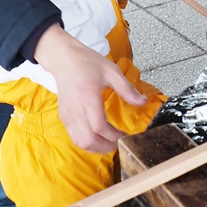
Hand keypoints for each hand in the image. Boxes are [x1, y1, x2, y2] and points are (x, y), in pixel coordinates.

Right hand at [34, 23, 146, 152]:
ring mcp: (68, 114)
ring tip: (110, 142)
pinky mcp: (64, 116)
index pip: (99, 126)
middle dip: (106, 146)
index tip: (125, 135)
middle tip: (119, 142)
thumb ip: (126, 89)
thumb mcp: (110, 71)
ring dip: (96, 147)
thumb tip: (143, 102)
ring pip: (80, 142)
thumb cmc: (86, 63)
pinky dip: (87, 142)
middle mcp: (75, 109)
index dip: (113, 136)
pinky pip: (74, 136)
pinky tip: (97, 137)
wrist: (63, 58)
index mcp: (87, 97)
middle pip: (89, 139)